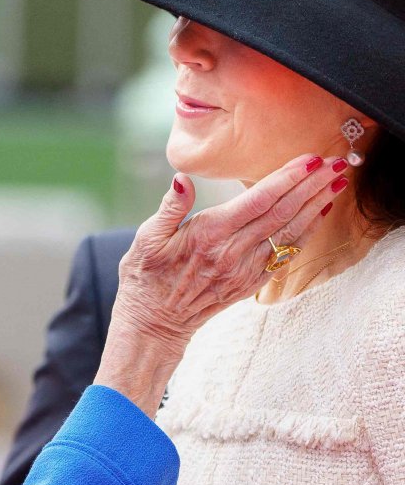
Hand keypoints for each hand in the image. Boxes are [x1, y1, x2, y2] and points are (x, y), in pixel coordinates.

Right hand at [97, 153, 340, 413]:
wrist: (153, 324)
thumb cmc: (145, 277)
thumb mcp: (146, 238)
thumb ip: (170, 207)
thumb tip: (182, 179)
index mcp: (209, 235)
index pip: (258, 200)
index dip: (287, 178)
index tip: (310, 159)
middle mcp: (232, 253)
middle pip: (282, 213)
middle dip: (312, 186)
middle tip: (337, 162)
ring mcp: (245, 270)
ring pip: (290, 233)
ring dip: (316, 206)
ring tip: (338, 182)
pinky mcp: (250, 283)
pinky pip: (286, 255)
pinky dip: (307, 233)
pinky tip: (319, 215)